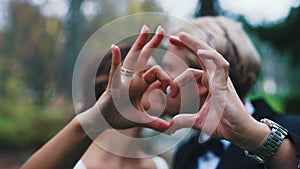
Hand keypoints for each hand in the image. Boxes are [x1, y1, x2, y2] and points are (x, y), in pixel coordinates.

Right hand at [78, 25, 178, 137]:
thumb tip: (169, 129)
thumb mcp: (142, 120)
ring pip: (132, 60)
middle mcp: (133, 79)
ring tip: (145, 28)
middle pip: (145, 58)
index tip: (172, 90)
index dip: (167, 79)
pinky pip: (115, 72)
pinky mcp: (113, 87)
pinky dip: (115, 61)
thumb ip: (155, 123)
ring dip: (139, 44)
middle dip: (153, 44)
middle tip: (161, 28)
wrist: (103, 121)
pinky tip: (114, 48)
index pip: (157, 73)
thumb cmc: (120, 117)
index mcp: (141, 84)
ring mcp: (123, 81)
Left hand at [168, 32, 268, 150]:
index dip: (177, 79)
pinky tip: (200, 51)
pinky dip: (211, 56)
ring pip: (209, 54)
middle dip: (187, 45)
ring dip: (195, 44)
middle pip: (201, 55)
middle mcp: (215, 77)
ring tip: (181, 36)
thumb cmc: (222, 124)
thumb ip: (183, 120)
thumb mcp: (197, 121)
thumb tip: (170, 125)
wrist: (237, 133)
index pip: (192, 71)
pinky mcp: (226, 82)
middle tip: (173, 38)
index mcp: (208, 83)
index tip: (169, 93)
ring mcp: (221, 78)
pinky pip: (220, 64)